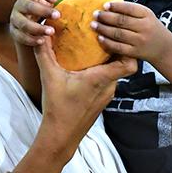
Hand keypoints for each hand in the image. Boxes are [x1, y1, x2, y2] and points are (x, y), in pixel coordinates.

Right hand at [10, 0, 63, 46]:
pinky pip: (20, 36)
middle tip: (58, 15)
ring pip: (24, 24)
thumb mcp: (45, 0)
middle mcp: (19, 6)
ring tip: (51, 31)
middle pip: (29, 7)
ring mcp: (15, 19)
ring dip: (38, 28)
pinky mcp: (14, 32)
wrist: (27, 25)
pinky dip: (31, 39)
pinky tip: (42, 41)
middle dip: (43, 11)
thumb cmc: (39, 8)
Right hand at [33, 39, 136, 154]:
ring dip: (109, 60)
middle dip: (116, 49)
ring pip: (115, 72)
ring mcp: (107, 95)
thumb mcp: (49, 77)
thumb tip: (42, 35)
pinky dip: (102, 71)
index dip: (127, 49)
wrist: (61, 136)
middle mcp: (109, 87)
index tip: (114, 38)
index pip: (129, 64)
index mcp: (101, 79)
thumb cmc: (58, 109)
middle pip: (123, 64)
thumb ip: (45, 54)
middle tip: (105, 35)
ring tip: (96, 46)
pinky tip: (88, 66)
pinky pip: (108, 81)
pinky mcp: (101, 100)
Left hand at [92, 1, 171, 62]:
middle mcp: (144, 27)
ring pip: (118, 34)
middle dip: (106, 17)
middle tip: (95, 14)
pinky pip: (119, 47)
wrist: (164, 48)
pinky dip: (107, 42)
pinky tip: (99, 37)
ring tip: (93, 25)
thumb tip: (108, 5)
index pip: (129, 8)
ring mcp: (140, 40)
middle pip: (122, 21)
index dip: (116, 6)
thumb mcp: (146, 15)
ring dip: (103, 28)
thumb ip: (131, 10)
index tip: (104, 5)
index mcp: (147, 14)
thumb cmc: (151, 28)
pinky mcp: (135, 52)